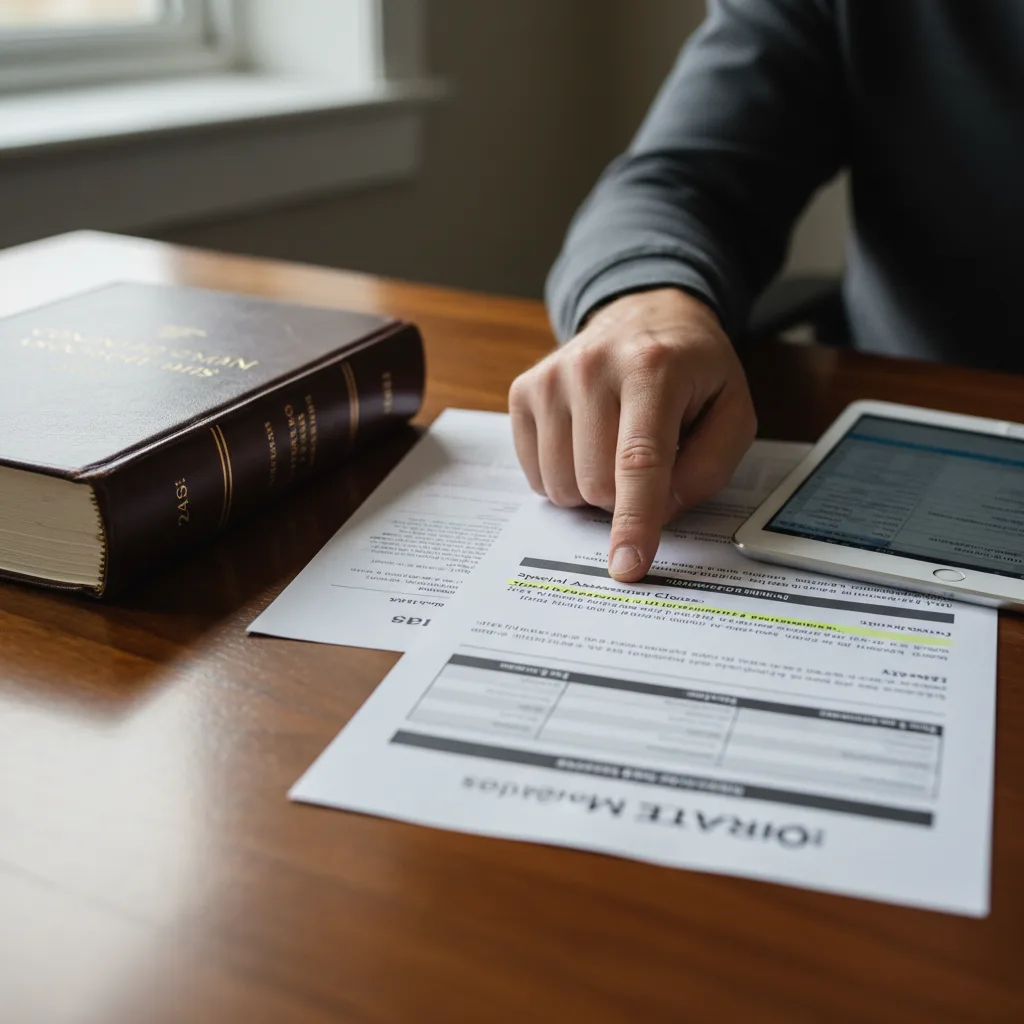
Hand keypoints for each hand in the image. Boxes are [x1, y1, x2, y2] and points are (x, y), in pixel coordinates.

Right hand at [509, 287, 755, 581]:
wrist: (643, 314)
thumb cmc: (693, 371)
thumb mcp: (732, 411)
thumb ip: (708, 468)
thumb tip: (657, 512)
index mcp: (652, 367)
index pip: (638, 460)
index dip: (634, 520)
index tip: (627, 565)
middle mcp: (592, 367)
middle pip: (596, 485)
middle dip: (626, 498)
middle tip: (650, 465)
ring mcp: (550, 378)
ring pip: (562, 486)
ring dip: (594, 490)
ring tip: (616, 447)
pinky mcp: (523, 392)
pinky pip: (537, 475)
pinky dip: (567, 477)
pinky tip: (587, 443)